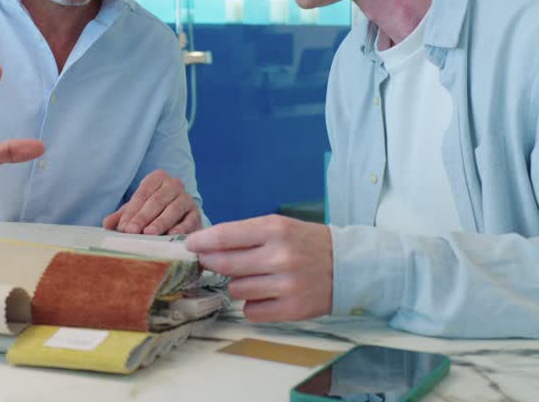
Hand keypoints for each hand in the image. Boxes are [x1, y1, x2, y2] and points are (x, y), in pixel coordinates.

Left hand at [102, 170, 201, 235]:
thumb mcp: (136, 210)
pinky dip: (180, 228)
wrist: (179, 217)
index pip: (142, 194)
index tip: (123, 227)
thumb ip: (121, 216)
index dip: (132, 211)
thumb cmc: (153, 212)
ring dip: (160, 222)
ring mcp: (186, 199)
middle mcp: (174, 184)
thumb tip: (106, 224)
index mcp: (157, 178)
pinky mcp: (196, 214)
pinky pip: (188, 220)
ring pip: (173, 209)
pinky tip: (170, 236)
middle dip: (142, 217)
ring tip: (149, 233)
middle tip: (131, 231)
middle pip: (156, 201)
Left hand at [184, 214, 332, 321]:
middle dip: (210, 263)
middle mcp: (280, 256)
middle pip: (225, 264)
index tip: (190, 245)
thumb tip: (208, 245)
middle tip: (207, 261)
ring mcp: (287, 285)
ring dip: (237, 285)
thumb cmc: (308, 243)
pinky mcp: (292, 309)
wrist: (349, 266)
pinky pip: (251, 311)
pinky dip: (252, 304)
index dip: (202, 241)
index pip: (226, 236)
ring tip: (253, 277)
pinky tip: (265, 294)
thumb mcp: (281, 227)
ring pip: (236, 290)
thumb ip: (247, 235)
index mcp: (276, 229)